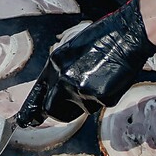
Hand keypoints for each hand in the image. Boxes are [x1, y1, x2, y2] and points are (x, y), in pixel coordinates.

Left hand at [17, 0, 153, 123]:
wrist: (127, 35)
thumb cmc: (103, 38)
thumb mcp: (73, 49)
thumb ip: (62, 70)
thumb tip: (56, 89)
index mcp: (55, 64)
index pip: (39, 94)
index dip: (34, 109)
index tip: (28, 120)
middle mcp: (64, 79)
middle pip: (52, 109)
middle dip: (59, 111)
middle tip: (69, 106)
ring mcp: (82, 90)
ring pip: (79, 108)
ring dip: (85, 102)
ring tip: (98, 80)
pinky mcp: (101, 98)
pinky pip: (98, 105)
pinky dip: (103, 97)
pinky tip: (110, 80)